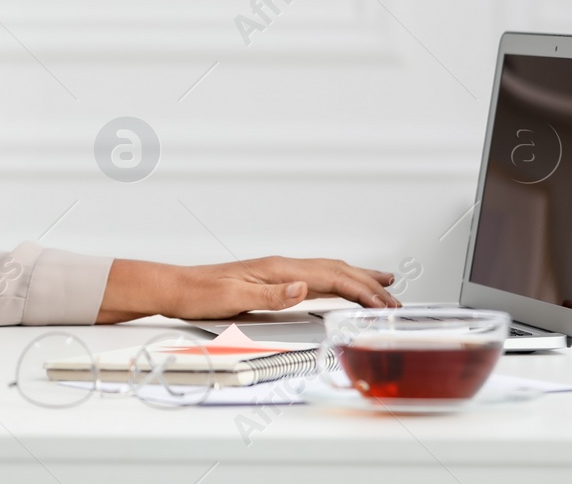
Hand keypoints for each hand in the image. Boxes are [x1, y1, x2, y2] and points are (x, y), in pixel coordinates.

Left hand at [95, 256, 400, 324]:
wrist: (176, 289)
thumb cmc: (199, 294)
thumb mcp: (233, 298)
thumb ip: (270, 294)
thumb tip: (303, 288)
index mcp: (277, 269)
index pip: (331, 277)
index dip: (362, 291)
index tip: (385, 304)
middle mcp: (280, 267)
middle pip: (335, 271)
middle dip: (369, 284)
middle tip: (396, 300)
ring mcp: (276, 271)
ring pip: (327, 271)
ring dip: (357, 278)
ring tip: (381, 284)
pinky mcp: (270, 280)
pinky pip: (314, 278)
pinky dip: (336, 281)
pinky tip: (338, 287)